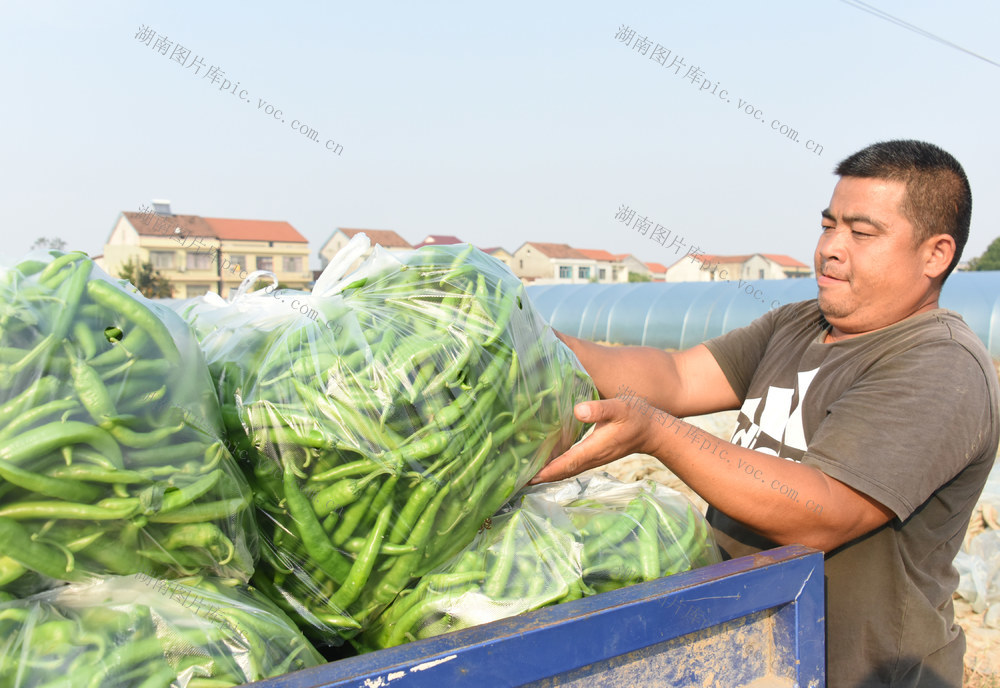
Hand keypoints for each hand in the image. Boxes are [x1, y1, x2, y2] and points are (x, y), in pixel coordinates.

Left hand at [529, 398, 653, 483]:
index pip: (566, 463)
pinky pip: (571, 464)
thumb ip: (600, 409)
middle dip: (541, 476)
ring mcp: (593, 458)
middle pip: (562, 471)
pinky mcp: (594, 455)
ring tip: (525, 472)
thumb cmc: (636, 416)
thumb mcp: (619, 407)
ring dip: (547, 473)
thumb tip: (578, 411)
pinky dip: (557, 466)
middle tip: (517, 479)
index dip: (547, 471)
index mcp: (594, 449)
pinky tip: (545, 462)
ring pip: (566, 470)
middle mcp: (591, 458)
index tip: (527, 477)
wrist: (653, 431)